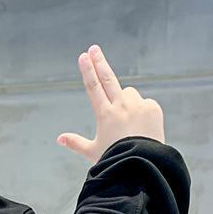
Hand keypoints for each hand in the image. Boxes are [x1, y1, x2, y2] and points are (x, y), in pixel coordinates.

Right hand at [57, 44, 164, 163]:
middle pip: (108, 79)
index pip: (93, 87)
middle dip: (100, 62)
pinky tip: (142, 127)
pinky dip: (143, 112)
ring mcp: (138, 105)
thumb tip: (59, 138)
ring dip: (126, 101)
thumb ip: (76, 143)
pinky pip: (146, 105)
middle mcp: (121, 106)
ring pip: (129, 94)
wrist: (141, 164)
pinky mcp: (153, 108)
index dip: (87, 70)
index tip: (83, 56)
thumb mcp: (93, 152)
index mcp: (105, 114)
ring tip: (128, 123)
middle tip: (94, 49)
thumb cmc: (114, 160)